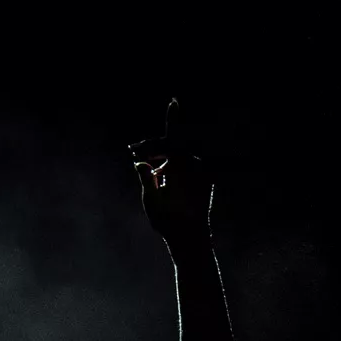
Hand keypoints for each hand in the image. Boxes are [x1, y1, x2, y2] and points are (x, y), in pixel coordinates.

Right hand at [130, 98, 212, 247]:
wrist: (192, 238)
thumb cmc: (169, 221)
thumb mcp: (151, 200)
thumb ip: (146, 178)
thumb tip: (140, 164)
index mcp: (180, 166)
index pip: (172, 137)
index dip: (170, 119)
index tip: (174, 101)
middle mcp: (194, 165)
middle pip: (171, 148)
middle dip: (153, 149)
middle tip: (134, 154)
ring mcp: (202, 172)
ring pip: (178, 158)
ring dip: (163, 162)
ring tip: (149, 173)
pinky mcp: (206, 179)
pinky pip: (187, 167)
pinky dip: (175, 169)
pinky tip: (164, 181)